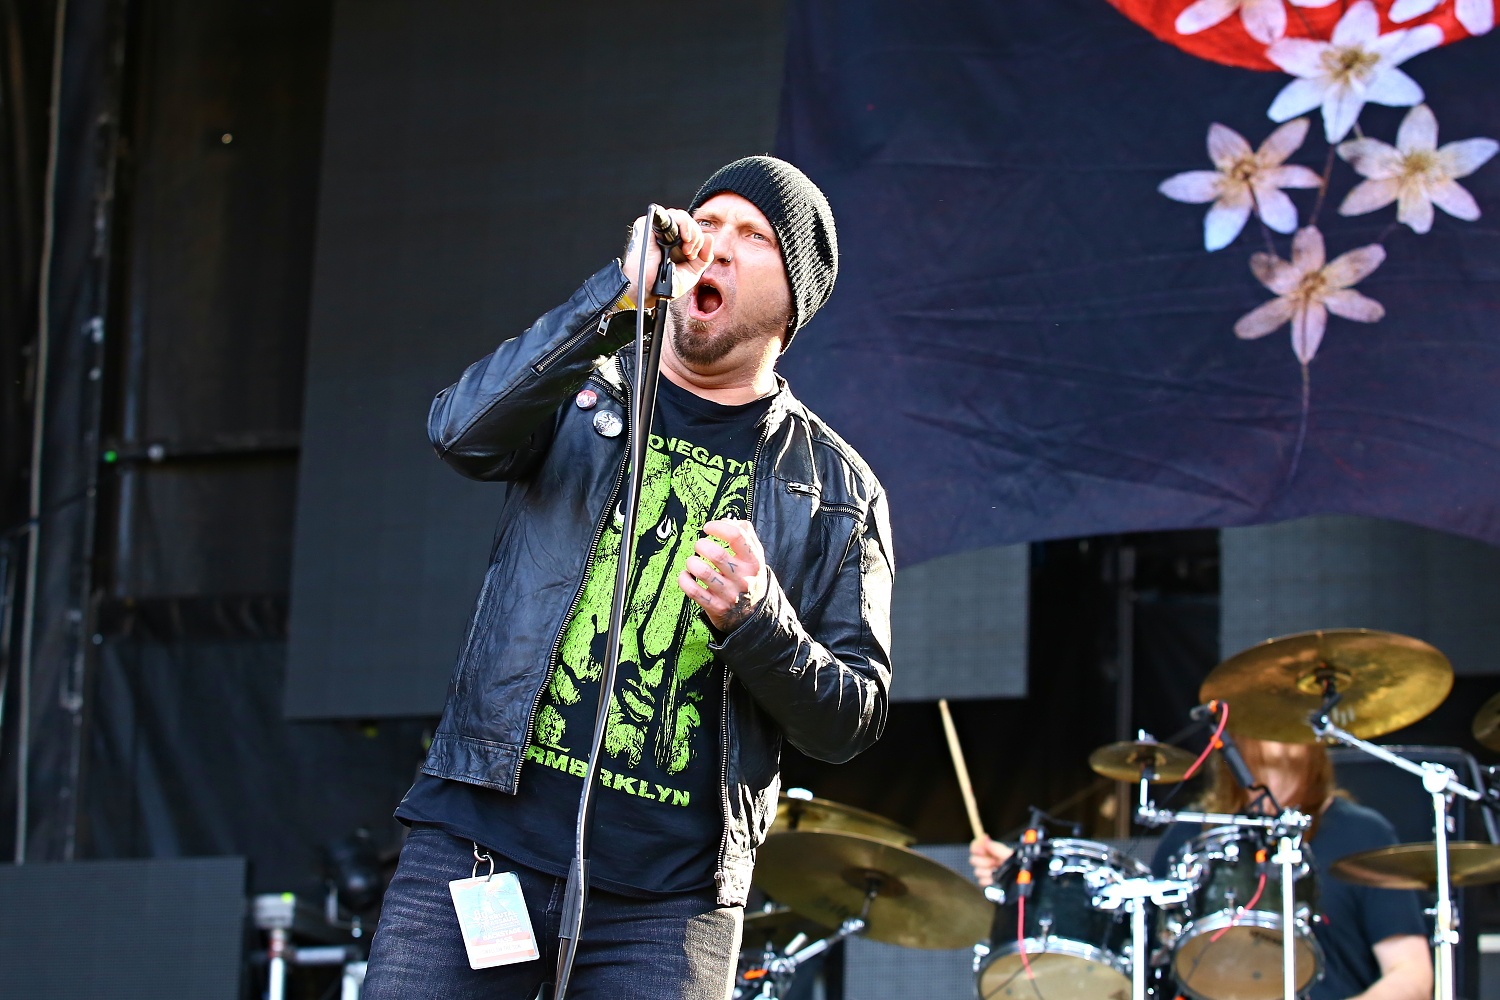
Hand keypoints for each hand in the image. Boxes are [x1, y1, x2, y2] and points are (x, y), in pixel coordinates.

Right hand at [621, 208, 713, 307]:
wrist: (650, 291)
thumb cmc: (665, 283)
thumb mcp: (692, 270)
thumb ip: (704, 256)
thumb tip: (710, 237)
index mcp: (674, 242)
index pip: (690, 229)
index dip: (698, 239)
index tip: (694, 256)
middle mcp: (665, 234)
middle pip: (687, 221)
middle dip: (696, 236)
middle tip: (691, 254)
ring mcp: (656, 229)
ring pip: (681, 216)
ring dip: (691, 231)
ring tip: (687, 249)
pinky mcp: (646, 225)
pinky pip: (669, 215)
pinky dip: (683, 225)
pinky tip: (684, 239)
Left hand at [678, 518, 767, 633]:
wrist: (752, 613)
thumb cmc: (749, 577)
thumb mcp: (755, 556)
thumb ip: (745, 534)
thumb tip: (726, 520)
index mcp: (753, 562)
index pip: (737, 536)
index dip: (718, 527)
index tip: (708, 528)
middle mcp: (743, 578)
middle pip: (717, 554)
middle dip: (702, 545)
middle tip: (699, 546)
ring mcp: (729, 594)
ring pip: (703, 572)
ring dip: (692, 562)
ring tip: (692, 561)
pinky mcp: (716, 607)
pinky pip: (693, 591)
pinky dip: (684, 580)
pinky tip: (686, 575)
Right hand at [968, 834, 1012, 886]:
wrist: (1022, 878)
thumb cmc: (1017, 863)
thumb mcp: (1008, 854)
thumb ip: (996, 848)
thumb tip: (984, 838)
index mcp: (990, 851)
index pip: (975, 846)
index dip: (976, 848)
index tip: (982, 850)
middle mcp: (986, 861)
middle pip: (973, 860)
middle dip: (983, 862)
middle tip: (994, 863)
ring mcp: (986, 872)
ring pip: (977, 872)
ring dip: (986, 872)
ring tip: (996, 872)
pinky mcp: (987, 882)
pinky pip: (981, 882)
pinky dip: (988, 880)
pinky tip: (995, 879)